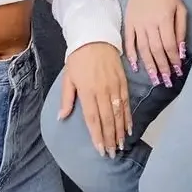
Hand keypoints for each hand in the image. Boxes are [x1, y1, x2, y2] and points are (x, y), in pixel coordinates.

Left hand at [61, 42, 131, 156]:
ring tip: (121, 146)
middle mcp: (102, 91)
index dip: (97, 136)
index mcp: (87, 91)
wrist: (95, 37)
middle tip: (111, 153)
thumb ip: (67, 98)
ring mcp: (114, 87)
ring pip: (118, 113)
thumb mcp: (68, 77)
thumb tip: (62, 117)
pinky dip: (128, 117)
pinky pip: (126, 103)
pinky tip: (129, 128)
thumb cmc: (78, 59)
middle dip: (110, 138)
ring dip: (120, 131)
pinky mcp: (123, 82)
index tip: (100, 150)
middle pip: (107, 119)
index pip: (93, 119)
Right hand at [124, 0, 186, 87]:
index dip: (173, 60)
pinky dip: (131, 54)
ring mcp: (137, 24)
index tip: (178, 71)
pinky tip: (136, 66)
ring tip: (154, 79)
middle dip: (162, 67)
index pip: (169, 45)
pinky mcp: (129, 23)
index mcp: (164, 19)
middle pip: (156, 50)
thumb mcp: (180, 8)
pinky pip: (129, 42)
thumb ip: (181, 29)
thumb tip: (181, 50)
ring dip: (149, 65)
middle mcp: (150, 24)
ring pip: (143, 49)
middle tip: (166, 82)